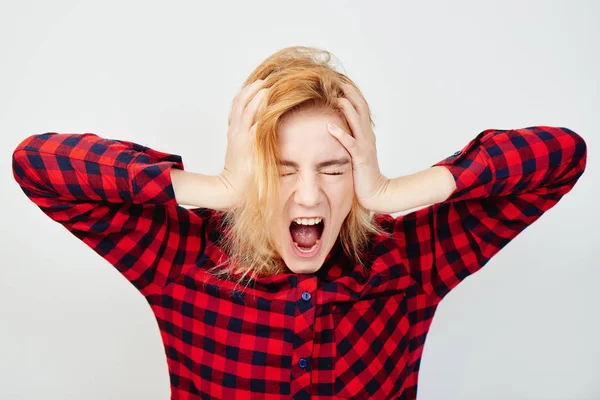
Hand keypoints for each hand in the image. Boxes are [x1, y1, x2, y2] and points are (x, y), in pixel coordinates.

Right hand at [219, 79, 268, 208]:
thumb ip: (249, 139)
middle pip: (240, 101)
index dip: (247, 92)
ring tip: (267, 86)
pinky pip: (254, 122)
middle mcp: (235, 130)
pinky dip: (260, 110)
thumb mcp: (243, 151)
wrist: (231, 188)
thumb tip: (261, 132)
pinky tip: (268, 102)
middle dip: (253, 89)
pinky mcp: (247, 144)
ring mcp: (240, 136)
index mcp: (234, 131)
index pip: (237, 105)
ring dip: (257, 95)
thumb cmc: (240, 173)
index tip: (259, 84)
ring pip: (246, 108)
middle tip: (266, 80)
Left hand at [327, 83, 389, 212]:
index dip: (352, 94)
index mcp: (366, 134)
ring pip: (357, 122)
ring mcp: (365, 146)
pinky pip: (350, 143)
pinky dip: (340, 133)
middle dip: (350, 93)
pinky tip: (329, 126)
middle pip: (361, 108)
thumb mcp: (356, 153)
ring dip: (346, 108)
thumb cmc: (363, 175)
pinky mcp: (360, 158)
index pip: (361, 108)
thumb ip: (350, 140)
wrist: (377, 193)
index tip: (340, 81)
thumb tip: (337, 128)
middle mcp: (367, 136)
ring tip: (335, 97)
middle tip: (338, 80)